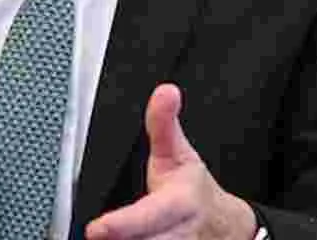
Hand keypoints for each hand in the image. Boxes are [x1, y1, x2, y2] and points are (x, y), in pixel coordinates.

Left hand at [85, 84, 256, 239]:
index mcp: (177, 206)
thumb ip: (163, 124)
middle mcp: (174, 237)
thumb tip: (164, 92)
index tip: (96, 230)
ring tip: (100, 236)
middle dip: (117, 238)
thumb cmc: (193, 190)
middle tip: (93, 233)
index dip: (122, 225)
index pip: (148, 216)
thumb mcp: (179, 154)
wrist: (224, 227)